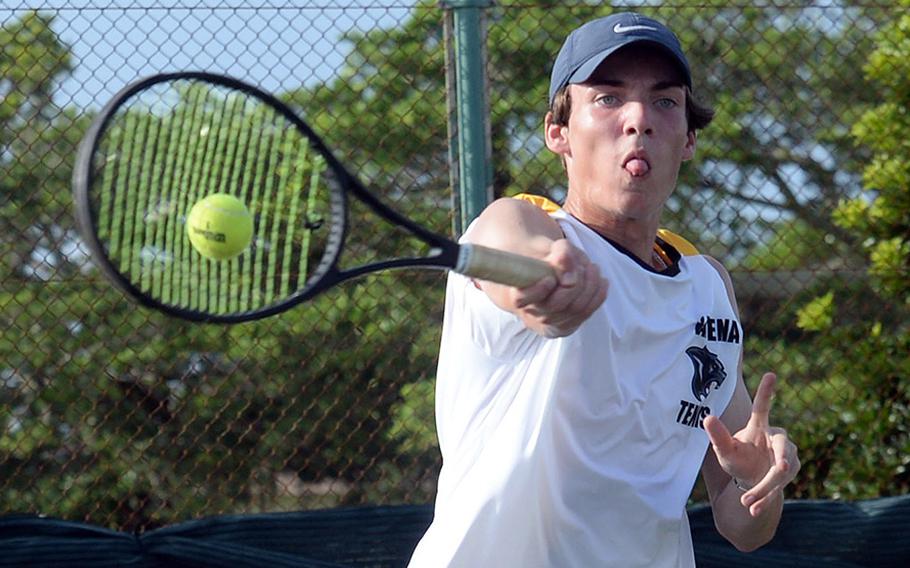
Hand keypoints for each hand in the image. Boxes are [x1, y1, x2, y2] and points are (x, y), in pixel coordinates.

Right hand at [505, 238, 607, 337]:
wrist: (537, 276)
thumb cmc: (540, 259)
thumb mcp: (546, 247)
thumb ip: (558, 251)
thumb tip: (566, 259)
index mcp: (516, 293)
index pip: (522, 298)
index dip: (537, 290)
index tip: (549, 278)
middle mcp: (530, 314)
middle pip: (556, 304)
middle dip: (574, 282)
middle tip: (582, 264)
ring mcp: (548, 325)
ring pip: (576, 309)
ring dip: (589, 285)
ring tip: (592, 267)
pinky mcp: (566, 327)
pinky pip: (586, 313)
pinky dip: (597, 295)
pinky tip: (601, 280)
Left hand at [703, 373, 799, 516]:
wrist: (751, 481)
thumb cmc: (738, 459)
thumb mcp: (724, 449)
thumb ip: (717, 435)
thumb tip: (706, 417)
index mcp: (760, 428)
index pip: (762, 407)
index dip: (766, 392)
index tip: (770, 374)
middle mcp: (777, 439)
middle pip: (783, 447)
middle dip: (784, 458)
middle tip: (781, 467)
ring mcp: (787, 458)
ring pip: (780, 473)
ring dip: (765, 488)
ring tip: (748, 502)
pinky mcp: (789, 475)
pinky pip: (777, 489)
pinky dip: (764, 500)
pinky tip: (752, 510)